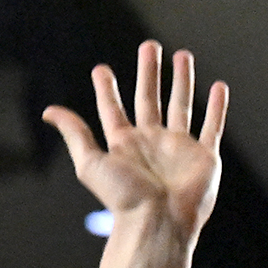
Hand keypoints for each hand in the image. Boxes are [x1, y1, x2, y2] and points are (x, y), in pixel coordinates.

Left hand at [44, 41, 226, 243]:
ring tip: (182, 55)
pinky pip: (212, 126)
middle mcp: (150, 141)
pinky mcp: (204, 155)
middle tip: (149, 45)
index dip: (106, 89)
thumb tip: (48, 110)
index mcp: (123, 143)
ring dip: (182, 80)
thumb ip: (75, 134)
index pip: (113, 108)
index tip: (100, 69)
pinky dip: (217, 107)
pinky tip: (218, 87)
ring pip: (182, 105)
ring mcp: (179, 147)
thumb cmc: (122, 197)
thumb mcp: (90, 162)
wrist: (158, 222)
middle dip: (149, 72)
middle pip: (149, 98)